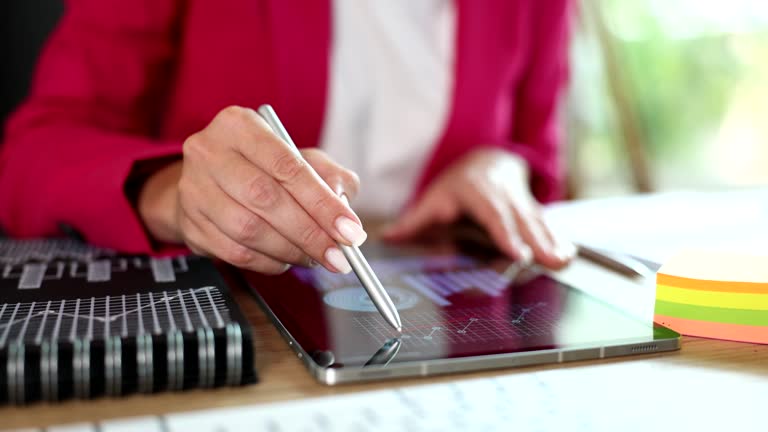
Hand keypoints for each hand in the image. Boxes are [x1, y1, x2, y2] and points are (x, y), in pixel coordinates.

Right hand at [138, 106, 365, 273]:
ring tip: (315, 257)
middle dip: (309, 233)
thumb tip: (344, 207)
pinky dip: (268, 262)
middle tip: (338, 255)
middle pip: (265, 199)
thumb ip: (330, 177)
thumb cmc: (264, 168)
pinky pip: (234, 253)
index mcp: (239, 125)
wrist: (211, 181)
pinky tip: (286, 259)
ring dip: (290, 251)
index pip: (287, 166)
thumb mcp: (302, 159)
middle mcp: (208, 152)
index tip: (349, 230)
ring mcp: (193, 189)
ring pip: (248, 230)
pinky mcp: (189, 223)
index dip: (322, 203)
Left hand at [382, 148, 574, 268]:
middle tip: (549, 261)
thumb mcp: (435, 197)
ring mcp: (522, 202)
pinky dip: (558, 240)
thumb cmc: (459, 184)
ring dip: (552, 242)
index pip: (494, 215)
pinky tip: (569, 256)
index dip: (506, 234)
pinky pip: (546, 225)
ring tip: (563, 261)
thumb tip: (387, 237)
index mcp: (478, 192)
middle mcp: (504, 195)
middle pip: (521, 220)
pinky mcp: (533, 210)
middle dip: (537, 241)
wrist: (489, 158)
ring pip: (538, 223)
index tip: (517, 253)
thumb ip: (414, 220)